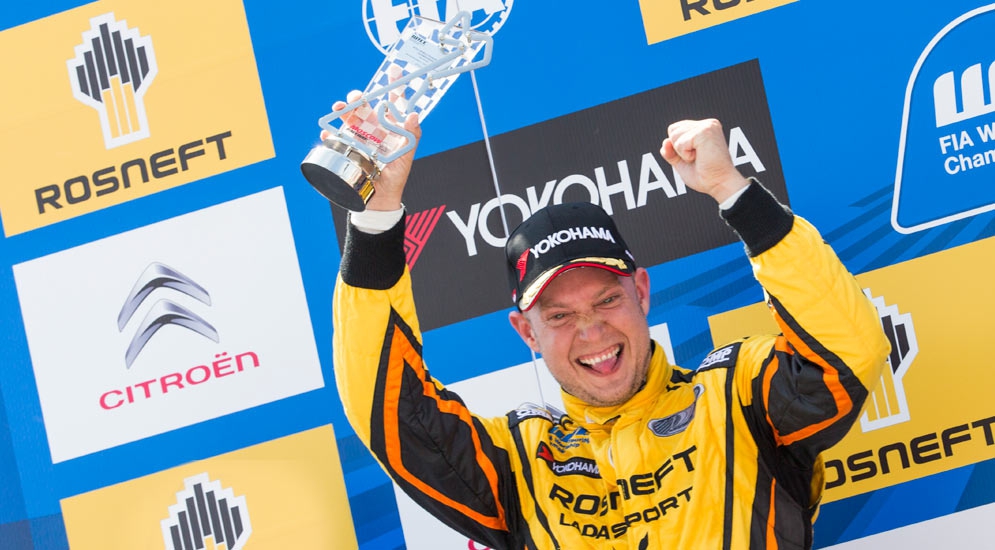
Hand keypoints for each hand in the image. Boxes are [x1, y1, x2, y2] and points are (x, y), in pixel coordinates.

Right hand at [321, 90, 421, 211]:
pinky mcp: (347, 148)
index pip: (394, 101)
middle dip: (359, 97)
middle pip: (365, 105)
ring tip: (340, 107)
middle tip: (357, 96)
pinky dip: (330, 134)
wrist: (380, 198)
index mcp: (391, 126)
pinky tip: (328, 133)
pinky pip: (335, 138)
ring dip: (343, 109)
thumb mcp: (407, 155)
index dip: (394, 85)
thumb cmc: (395, 176)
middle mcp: (374, 127)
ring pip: (349, 116)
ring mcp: (359, 136)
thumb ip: (411, 135)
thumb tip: (415, 115)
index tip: (394, 69)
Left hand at [660, 119, 748, 203]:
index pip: (675, 130)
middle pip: (672, 130)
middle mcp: (707, 124)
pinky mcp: (705, 131)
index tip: (695, 157)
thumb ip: (671, 152)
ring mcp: (707, 126)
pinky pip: (679, 143)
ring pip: (674, 135)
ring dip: (682, 153)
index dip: (677, 147)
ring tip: (700, 157)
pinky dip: (685, 155)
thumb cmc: (705, 176)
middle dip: (678, 149)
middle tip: (698, 158)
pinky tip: (701, 157)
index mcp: (704, 128)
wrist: (719, 184)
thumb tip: (665, 142)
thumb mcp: (681, 163)